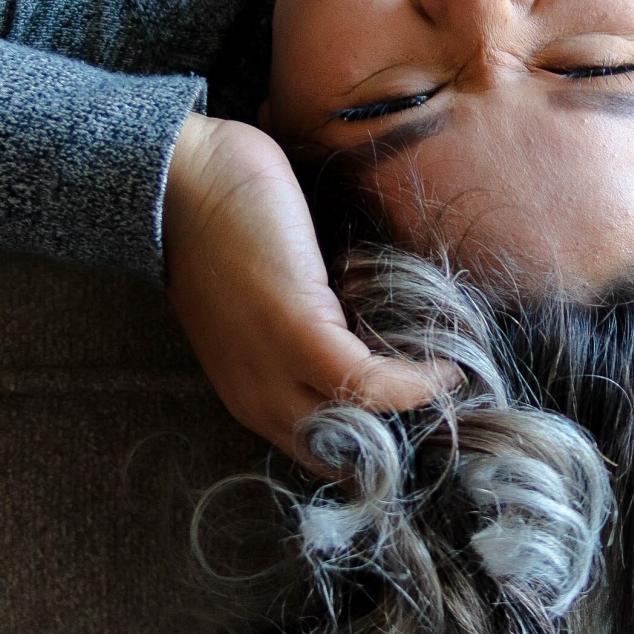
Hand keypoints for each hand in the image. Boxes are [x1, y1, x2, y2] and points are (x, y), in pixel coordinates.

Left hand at [162, 112, 452, 460]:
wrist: (183, 179)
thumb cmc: (227, 226)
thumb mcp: (270, 303)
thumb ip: (312, 334)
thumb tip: (375, 338)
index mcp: (250, 393)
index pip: (320, 448)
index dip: (372, 442)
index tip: (421, 419)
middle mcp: (257, 398)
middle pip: (340, 453)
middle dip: (397, 442)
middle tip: (450, 414)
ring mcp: (274, 371)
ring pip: (359, 424)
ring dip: (414, 411)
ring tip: (450, 384)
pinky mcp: (298, 334)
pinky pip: (371, 383)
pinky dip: (415, 381)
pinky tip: (442, 366)